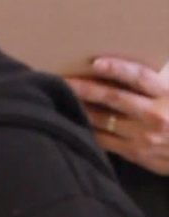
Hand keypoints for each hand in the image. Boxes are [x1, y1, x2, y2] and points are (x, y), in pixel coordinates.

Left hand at [66, 58, 168, 175]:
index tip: (96, 62)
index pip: (141, 78)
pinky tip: (72, 120)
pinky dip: (87, 129)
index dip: (118, 68)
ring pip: (103, 120)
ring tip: (59, 96)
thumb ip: (152, 87)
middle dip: (85, 87)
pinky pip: (103, 140)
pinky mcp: (136, 153)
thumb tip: (113, 70)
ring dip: (80, 108)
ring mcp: (144, 137)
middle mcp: (156, 116)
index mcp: (167, 96)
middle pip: (114, 97)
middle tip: (62, 78)